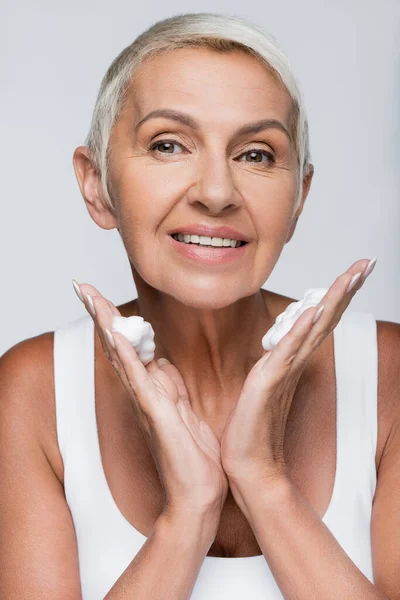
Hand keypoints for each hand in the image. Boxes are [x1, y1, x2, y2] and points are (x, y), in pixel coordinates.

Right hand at [72, 282, 228, 522]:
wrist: (198, 496)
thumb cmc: (192, 458)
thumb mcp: (185, 412)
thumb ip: (172, 387)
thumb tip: (161, 364)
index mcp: (152, 391)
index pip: (128, 348)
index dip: (114, 320)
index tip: (98, 296)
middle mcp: (143, 394)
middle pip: (116, 346)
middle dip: (100, 315)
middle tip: (81, 286)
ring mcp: (147, 404)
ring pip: (122, 357)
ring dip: (107, 326)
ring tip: (91, 298)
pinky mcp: (157, 417)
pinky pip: (140, 382)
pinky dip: (128, 358)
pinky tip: (117, 337)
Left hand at [219, 258, 376, 498]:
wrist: (248, 464)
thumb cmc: (252, 427)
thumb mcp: (262, 386)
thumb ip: (273, 366)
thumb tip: (277, 351)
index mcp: (292, 361)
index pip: (320, 321)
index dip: (337, 296)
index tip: (353, 272)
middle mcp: (293, 362)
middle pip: (326, 318)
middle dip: (345, 289)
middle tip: (366, 264)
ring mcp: (284, 370)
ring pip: (314, 328)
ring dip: (332, 301)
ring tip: (350, 276)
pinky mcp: (269, 380)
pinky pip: (288, 350)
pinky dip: (302, 330)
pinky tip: (313, 311)